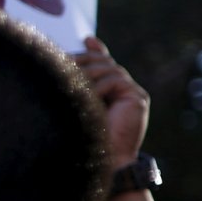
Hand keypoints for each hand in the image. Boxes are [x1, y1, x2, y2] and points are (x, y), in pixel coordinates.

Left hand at [72, 37, 149, 171]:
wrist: (103, 161)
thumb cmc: (85, 136)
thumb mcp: (77, 104)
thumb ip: (78, 82)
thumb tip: (71, 60)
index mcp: (110, 90)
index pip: (103, 61)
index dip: (95, 49)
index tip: (86, 39)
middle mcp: (124, 88)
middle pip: (104, 61)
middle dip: (83, 59)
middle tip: (63, 62)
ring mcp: (132, 92)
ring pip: (108, 68)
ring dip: (87, 74)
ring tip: (70, 84)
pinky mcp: (138, 98)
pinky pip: (116, 80)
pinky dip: (99, 86)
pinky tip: (88, 97)